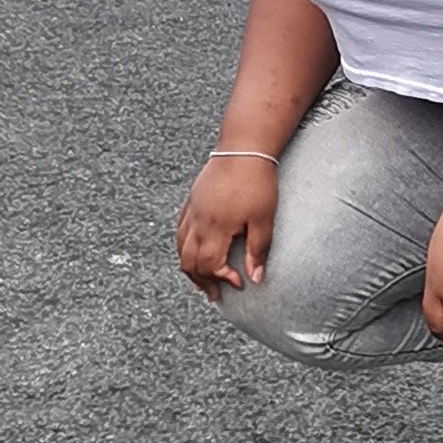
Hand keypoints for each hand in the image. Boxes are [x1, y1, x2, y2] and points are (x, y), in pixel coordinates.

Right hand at [177, 151, 279, 296]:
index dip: (221, 279)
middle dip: (202, 281)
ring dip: (190, 268)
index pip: (209, 265)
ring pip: (180, 249)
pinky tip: (194, 253)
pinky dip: (183, 248)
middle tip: (215, 294)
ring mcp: (191, 211)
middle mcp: (198, 222)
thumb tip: (255, 278)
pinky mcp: (190, 202)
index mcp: (216, 228)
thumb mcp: (264, 219)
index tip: (238, 283)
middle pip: (189, 262)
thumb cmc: (256, 182)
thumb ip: (258, 250)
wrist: (243, 148)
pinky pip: (179, 232)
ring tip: (203, 280)